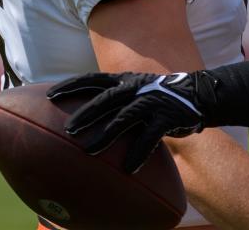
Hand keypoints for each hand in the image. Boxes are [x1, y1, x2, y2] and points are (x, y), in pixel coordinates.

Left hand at [47, 71, 215, 172]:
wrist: (197, 95)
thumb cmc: (159, 97)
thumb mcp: (136, 89)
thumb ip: (116, 98)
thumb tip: (87, 113)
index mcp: (125, 80)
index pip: (93, 79)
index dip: (71, 85)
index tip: (50, 95)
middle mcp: (136, 88)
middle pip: (105, 99)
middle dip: (85, 114)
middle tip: (67, 130)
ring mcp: (152, 101)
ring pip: (124, 118)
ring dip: (105, 135)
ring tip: (88, 152)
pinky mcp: (167, 117)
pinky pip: (149, 137)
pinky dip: (138, 153)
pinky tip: (128, 169)